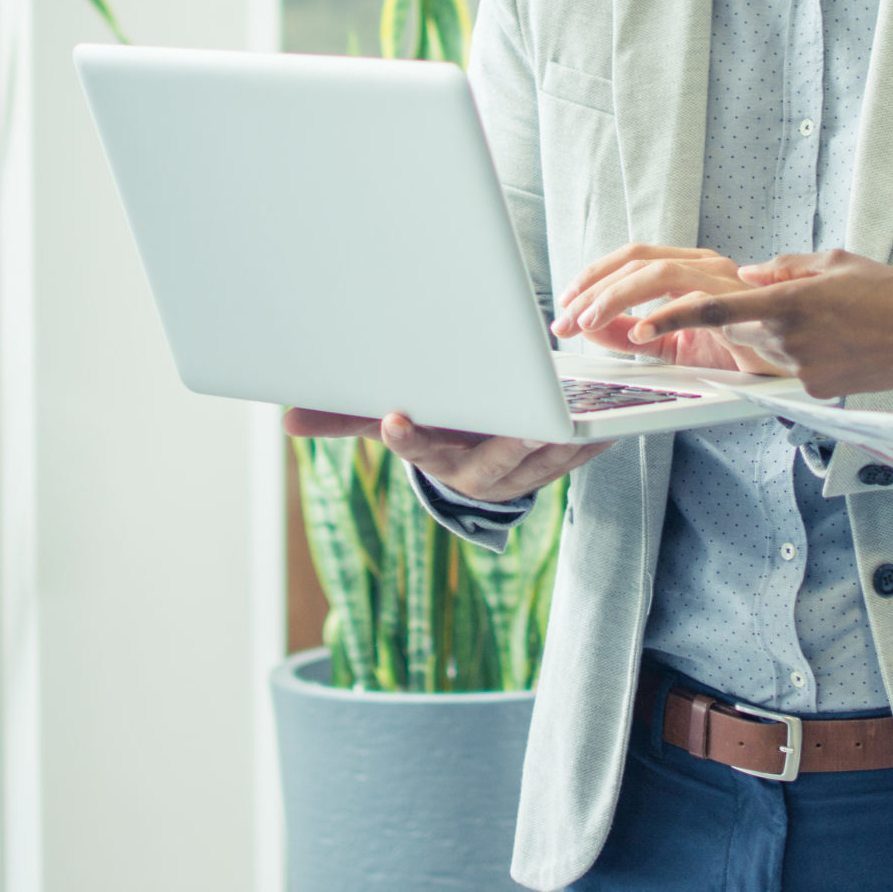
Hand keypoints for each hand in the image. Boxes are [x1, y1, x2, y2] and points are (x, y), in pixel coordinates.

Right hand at [283, 407, 607, 503]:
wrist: (478, 457)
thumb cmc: (435, 427)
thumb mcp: (388, 423)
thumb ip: (343, 421)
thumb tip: (285, 422)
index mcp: (438, 459)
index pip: (418, 451)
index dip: (407, 439)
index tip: (394, 419)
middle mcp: (481, 473)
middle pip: (492, 459)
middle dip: (507, 440)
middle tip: (519, 422)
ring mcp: (522, 474)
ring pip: (542, 458)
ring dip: (560, 440)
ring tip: (574, 418)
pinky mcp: (556, 467)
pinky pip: (576, 456)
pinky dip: (591, 440)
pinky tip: (607, 423)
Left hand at [552, 243, 780, 373]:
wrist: (783, 373)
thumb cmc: (735, 354)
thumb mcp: (669, 345)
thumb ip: (630, 335)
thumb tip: (587, 328)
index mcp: (689, 267)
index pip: (632, 258)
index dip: (594, 277)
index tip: (565, 303)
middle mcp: (705, 265)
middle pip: (637, 260)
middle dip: (593, 289)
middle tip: (564, 320)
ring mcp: (724, 281)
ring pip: (659, 272)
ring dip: (616, 297)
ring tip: (588, 323)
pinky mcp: (739, 308)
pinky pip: (697, 305)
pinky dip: (664, 317)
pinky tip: (639, 334)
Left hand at [631, 250, 892, 412]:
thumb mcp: (834, 264)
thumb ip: (784, 270)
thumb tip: (748, 277)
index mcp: (787, 301)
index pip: (714, 309)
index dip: (671, 317)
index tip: (638, 327)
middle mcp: (786, 338)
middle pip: (724, 332)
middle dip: (685, 328)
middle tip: (654, 330)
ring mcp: (799, 368)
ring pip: (755, 349)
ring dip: (757, 337)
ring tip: (801, 324)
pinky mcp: (814, 388)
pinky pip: (784, 367)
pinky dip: (791, 352)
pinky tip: (836, 341)